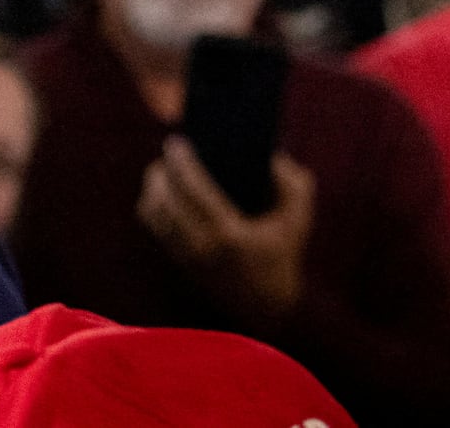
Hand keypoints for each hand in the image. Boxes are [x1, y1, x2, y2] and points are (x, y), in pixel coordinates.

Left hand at [136, 135, 315, 320]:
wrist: (266, 306)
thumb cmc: (282, 256)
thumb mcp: (297, 222)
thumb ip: (293, 186)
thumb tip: (271, 157)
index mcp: (229, 236)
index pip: (194, 191)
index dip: (181, 163)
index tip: (176, 142)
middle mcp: (201, 247)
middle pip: (164, 200)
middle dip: (161, 172)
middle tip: (169, 153)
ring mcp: (186, 257)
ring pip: (153, 214)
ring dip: (153, 187)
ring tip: (163, 170)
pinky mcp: (178, 261)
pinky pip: (155, 227)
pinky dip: (154, 205)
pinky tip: (163, 192)